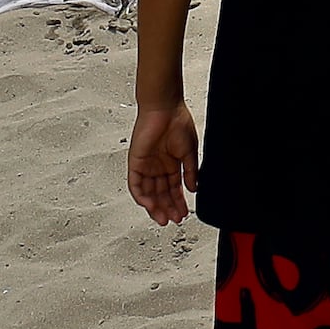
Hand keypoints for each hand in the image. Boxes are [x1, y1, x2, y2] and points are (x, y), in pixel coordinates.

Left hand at [127, 100, 201, 223]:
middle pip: (161, 194)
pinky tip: (150, 205)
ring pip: (149, 193)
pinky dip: (142, 197)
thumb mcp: (190, 151)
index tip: (183, 213)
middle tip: (173, 220)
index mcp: (172, 163)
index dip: (178, 202)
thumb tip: (193, 188)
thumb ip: (190, 172)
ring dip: (155, 206)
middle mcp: (158, 166)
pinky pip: (136, 185)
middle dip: (168, 208)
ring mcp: (146, 165)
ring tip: (163, 218)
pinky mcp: (136, 163)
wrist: (165, 108)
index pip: (173, 188)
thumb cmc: (178, 122)